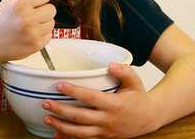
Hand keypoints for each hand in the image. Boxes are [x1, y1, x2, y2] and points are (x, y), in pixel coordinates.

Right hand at [0, 0, 55, 61]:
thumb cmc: (3, 17)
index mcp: (19, 3)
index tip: (29, 2)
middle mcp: (26, 18)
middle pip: (51, 8)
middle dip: (42, 10)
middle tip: (28, 15)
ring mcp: (32, 33)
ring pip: (52, 22)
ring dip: (42, 22)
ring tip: (28, 25)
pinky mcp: (36, 45)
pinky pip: (50, 34)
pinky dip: (41, 34)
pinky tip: (29, 34)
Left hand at [42, 62, 158, 138]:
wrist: (149, 118)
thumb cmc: (139, 98)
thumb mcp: (135, 82)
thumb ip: (124, 71)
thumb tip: (111, 64)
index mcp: (114, 104)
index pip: (89, 97)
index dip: (73, 91)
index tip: (58, 85)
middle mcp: (108, 120)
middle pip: (79, 117)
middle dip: (60, 110)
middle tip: (45, 102)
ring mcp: (105, 131)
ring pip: (79, 132)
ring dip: (61, 126)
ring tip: (47, 118)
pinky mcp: (103, 138)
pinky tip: (56, 135)